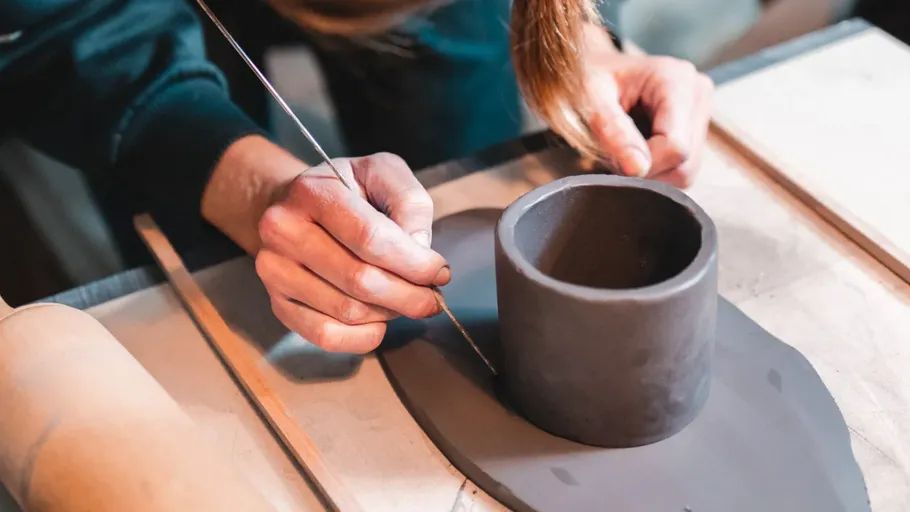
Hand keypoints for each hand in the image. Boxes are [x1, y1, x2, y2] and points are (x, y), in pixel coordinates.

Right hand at [254, 152, 449, 352]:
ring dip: (388, 313)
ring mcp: (274, 270)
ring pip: (347, 311)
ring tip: (405, 300)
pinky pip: (325, 335)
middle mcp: (283, 230)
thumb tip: (419, 250)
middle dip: (409, 295)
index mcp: (313, 191)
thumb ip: (409, 202)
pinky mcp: (277, 302)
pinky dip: (363, 337)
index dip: (414, 263)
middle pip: (360, 280)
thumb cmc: (346, 190)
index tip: (440, 272)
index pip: (371, 238)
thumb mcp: (383, 173)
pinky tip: (380, 321)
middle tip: (432, 299)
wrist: (293, 206)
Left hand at [583, 34, 713, 186]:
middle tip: (615, 154)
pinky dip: (657, 169)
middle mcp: (697, 94)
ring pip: (686, 171)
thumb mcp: (591, 101)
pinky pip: (682, 169)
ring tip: (625, 149)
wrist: (591, 68)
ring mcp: (701, 111)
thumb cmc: (587, 79)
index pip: (676, 146)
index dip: (644, 164)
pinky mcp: (696, 128)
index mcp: (676, 80)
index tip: (613, 157)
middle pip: (685, 163)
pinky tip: (638, 149)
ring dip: (651, 172)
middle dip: (647, 169)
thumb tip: (638, 169)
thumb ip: (614, 132)